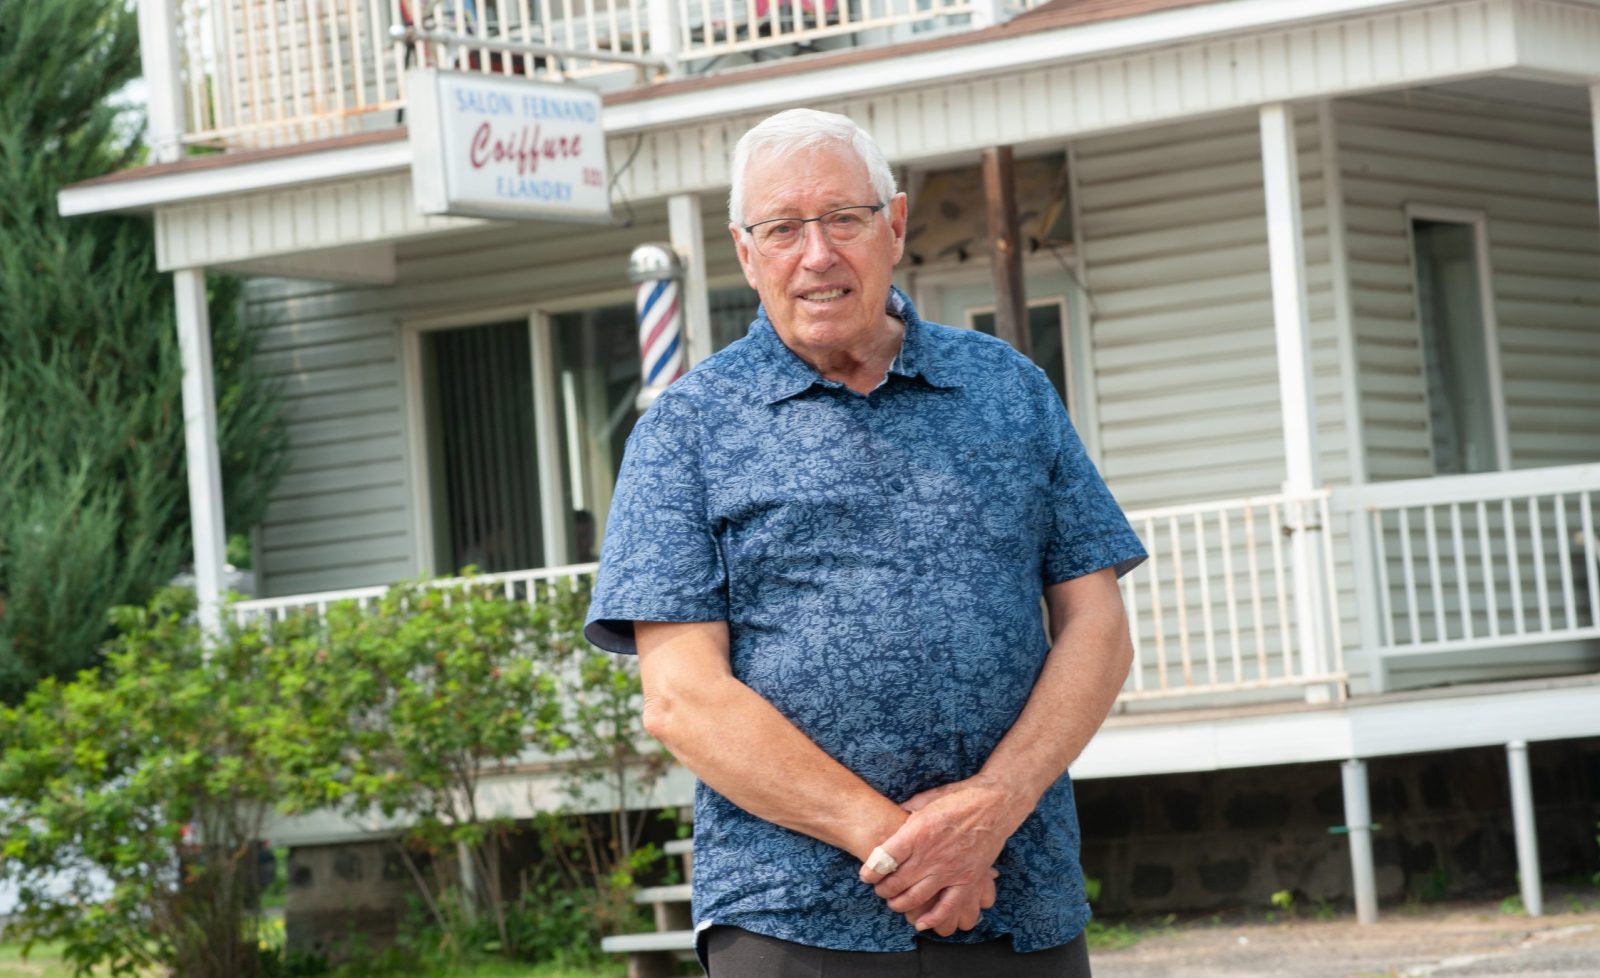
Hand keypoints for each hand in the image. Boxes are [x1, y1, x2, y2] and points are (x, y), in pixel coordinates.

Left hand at [858, 775, 1027, 932]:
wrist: (995, 804)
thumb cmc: (959, 798)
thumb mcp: (925, 800)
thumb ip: (906, 812)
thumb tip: (891, 818)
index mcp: (917, 832)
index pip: (883, 859)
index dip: (870, 871)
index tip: (866, 875)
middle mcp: (930, 855)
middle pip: (896, 881)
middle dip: (882, 889)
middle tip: (880, 889)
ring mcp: (949, 870)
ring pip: (916, 897)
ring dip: (899, 903)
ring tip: (894, 902)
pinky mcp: (967, 880)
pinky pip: (947, 907)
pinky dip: (932, 918)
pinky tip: (920, 923)